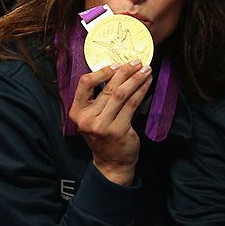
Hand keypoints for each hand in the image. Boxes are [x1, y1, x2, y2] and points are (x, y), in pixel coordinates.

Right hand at [69, 60, 152, 185]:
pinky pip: (132, 105)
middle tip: (137, 62)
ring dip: (135, 80)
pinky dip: (141, 92)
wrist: (111, 163)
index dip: (102, 71)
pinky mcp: (118, 130)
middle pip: (107, 87)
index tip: (116, 65)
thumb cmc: (103, 136)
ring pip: (121, 94)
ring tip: (146, 70)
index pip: (85, 83)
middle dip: (125, 72)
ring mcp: (102, 125)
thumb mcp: (92, 118)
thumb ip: (97, 100)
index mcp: (77, 112)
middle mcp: (87, 118)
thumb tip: (116, 73)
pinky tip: (147, 84)